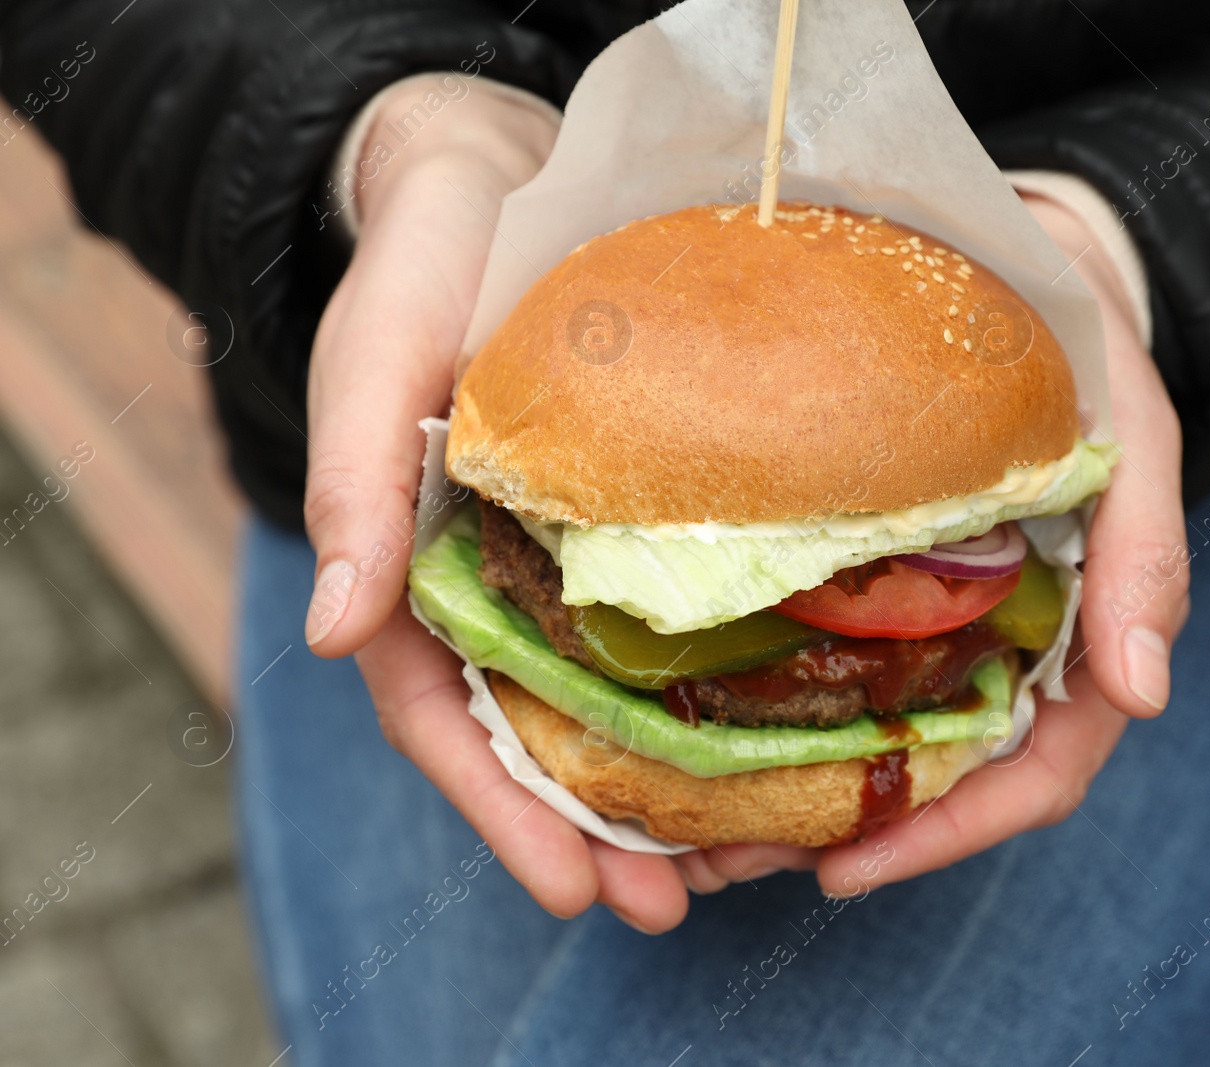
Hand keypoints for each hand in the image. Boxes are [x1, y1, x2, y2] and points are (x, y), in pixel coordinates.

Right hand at [302, 83, 688, 931]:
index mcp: (411, 571)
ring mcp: (565, 561)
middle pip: (541, 738)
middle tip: (687, 905)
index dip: (507, 813)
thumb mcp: (372, 359)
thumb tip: (328, 635)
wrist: (496, 181)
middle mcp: (490, 586)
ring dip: (671, 785)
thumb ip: (351, 487)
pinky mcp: (635, 521)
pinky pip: (673, 621)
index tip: (579, 890)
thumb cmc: (421, 266)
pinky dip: (714, 687)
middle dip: (605, 832)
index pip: (447, 722)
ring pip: (612, 700)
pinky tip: (780, 727)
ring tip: (752, 852)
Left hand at [676, 195, 1188, 895]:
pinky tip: (677, 716)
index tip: (844, 872)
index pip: (1032, 774)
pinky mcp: (870, 572)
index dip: (948, 834)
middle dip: (832, 836)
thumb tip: (1146, 691)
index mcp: (1077, 636)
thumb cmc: (1085, 345)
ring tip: (675, 827)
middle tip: (720, 866)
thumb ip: (1147, 554)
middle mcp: (1000, 645)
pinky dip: (759, 704)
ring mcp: (933, 615)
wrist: (1017, 258)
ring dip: (779, 793)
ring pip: (865, 739)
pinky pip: (818, 658)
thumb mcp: (1136, 432)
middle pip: (930, 782)